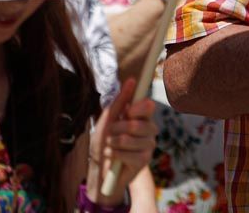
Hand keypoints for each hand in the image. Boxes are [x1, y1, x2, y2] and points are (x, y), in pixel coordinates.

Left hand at [86, 79, 157, 205]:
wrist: (99, 168)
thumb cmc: (103, 141)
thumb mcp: (108, 119)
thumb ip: (121, 101)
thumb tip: (131, 79)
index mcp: (142, 117)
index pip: (148, 106)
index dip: (137, 108)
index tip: (127, 112)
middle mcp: (149, 129)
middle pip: (137, 124)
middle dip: (117, 129)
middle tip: (110, 135)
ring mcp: (149, 145)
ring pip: (130, 139)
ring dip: (113, 143)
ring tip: (110, 147)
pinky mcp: (145, 160)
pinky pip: (129, 154)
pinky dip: (116, 155)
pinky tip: (114, 158)